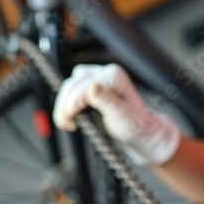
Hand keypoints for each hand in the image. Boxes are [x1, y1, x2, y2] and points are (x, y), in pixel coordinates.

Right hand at [51, 64, 180, 165]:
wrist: (139, 130)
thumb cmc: (134, 124)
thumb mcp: (121, 115)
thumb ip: (107, 101)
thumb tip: (92, 88)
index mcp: (114, 76)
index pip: (84, 86)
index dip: (73, 103)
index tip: (71, 122)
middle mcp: (105, 72)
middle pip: (73, 83)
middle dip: (65, 105)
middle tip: (66, 124)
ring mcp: (98, 77)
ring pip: (70, 86)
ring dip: (64, 104)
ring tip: (67, 123)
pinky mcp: (92, 85)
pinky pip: (72, 90)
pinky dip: (68, 104)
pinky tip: (70, 117)